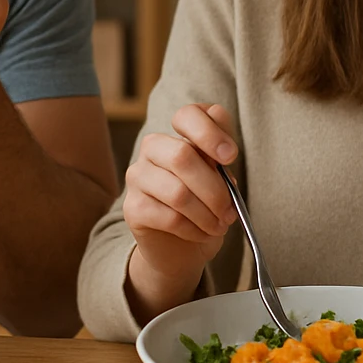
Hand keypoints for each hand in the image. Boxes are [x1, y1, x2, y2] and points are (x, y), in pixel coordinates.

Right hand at [124, 104, 238, 321]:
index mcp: (178, 133)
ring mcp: (138, 176)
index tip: (230, 157)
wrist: (181, 247)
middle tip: (229, 211)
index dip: (210, 133)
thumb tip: (223, 161)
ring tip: (219, 226)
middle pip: (182, 155)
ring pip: (177, 192)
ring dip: (206, 214)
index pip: (188, 115)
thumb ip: (221, 161)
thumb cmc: (204, 205)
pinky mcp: (132, 208)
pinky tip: (202, 234)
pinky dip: (193, 229)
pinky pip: (169, 217)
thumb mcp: (221, 179)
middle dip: (214, 188)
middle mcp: (153, 147)